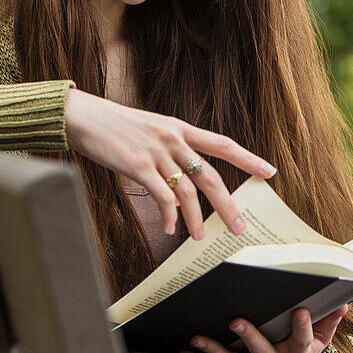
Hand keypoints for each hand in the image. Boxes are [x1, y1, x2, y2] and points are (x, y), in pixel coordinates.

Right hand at [63, 88, 275, 238]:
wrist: (84, 116)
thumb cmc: (116, 125)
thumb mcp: (152, 128)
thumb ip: (172, 146)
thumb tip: (186, 175)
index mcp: (180, 127)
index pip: (222, 144)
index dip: (248, 159)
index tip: (269, 171)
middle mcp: (173, 138)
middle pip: (211, 176)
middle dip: (227, 205)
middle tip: (239, 226)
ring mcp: (156, 153)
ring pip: (188, 193)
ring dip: (195, 220)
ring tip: (200, 237)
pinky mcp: (138, 166)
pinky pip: (162, 198)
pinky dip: (170, 217)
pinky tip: (170, 228)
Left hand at [178, 305, 348, 352]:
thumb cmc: (302, 350)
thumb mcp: (321, 338)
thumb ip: (329, 320)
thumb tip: (343, 302)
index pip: (304, 341)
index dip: (304, 327)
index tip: (301, 311)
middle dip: (249, 338)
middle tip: (236, 321)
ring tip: (197, 339)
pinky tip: (185, 352)